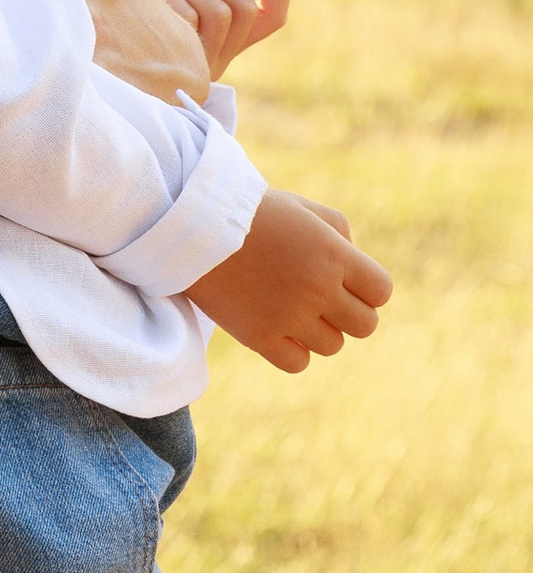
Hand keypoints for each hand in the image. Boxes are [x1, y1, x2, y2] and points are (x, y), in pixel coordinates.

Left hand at [159, 0, 288, 80]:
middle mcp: (220, 56)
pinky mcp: (177, 65)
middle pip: (246, 9)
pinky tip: (153, 4)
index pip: (272, 17)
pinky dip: (173, 0)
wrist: (106, 23)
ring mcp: (199, 64)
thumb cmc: (148, 6)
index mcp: (230, 38)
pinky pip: (191, 19)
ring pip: (221, 12)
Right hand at [186, 187, 390, 371]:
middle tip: (323, 300)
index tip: (346, 281)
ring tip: (294, 310)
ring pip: (332, 345)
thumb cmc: (250, 212)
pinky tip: (278, 329)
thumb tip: (355, 268)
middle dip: (349, 313)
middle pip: (365, 325)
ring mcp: (289, 316)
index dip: (367, 288)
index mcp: (333, 254)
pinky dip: (294, 351)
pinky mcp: (259, 336)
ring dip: (320, 331)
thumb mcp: (302, 209)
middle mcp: (318, 288)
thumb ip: (339, 235)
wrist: (191, 225)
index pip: (380, 292)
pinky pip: (299, 362)